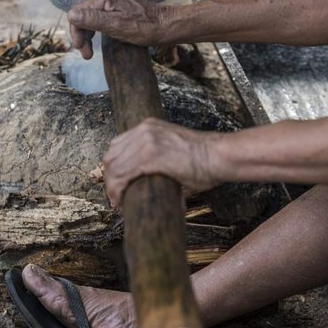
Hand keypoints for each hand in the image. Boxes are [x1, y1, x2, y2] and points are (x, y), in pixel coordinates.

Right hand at [67, 0, 168, 58]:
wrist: (167, 26)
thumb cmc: (145, 28)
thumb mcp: (117, 26)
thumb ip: (94, 20)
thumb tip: (71, 14)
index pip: (77, 11)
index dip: (76, 31)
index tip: (82, 49)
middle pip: (82, 13)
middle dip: (81, 34)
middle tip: (86, 54)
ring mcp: (113, 0)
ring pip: (89, 16)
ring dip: (87, 33)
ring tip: (90, 51)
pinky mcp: (118, 7)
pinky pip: (99, 17)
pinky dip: (95, 29)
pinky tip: (98, 40)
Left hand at [103, 118, 222, 206]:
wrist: (218, 156)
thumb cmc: (203, 160)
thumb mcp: (173, 150)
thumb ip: (156, 160)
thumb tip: (146, 181)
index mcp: (149, 126)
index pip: (117, 145)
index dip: (113, 166)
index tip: (116, 182)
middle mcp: (144, 130)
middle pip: (111, 155)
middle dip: (110, 177)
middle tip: (115, 195)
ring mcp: (146, 142)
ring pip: (114, 167)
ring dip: (112, 187)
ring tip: (117, 201)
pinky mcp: (150, 157)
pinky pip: (122, 175)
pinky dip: (117, 190)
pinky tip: (120, 200)